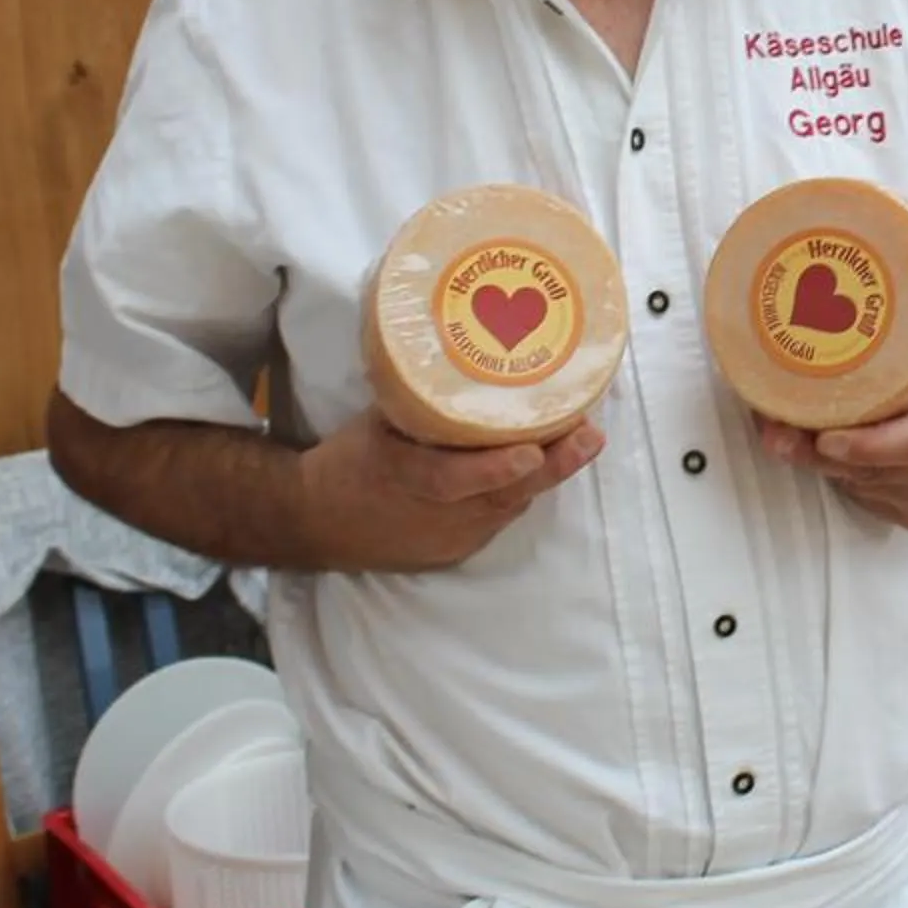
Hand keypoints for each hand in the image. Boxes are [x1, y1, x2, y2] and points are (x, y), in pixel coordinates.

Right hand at [297, 409, 605, 571]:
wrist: (317, 523)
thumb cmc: (348, 461)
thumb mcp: (374, 424)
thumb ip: (421, 403)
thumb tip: (467, 356)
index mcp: (401, 476)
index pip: (452, 478)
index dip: (495, 468)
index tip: (532, 451)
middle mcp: (432, 515)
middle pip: (501, 495)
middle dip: (552, 466)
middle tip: (590, 435)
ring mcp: (448, 538)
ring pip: (509, 506)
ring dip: (546, 475)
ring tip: (583, 439)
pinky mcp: (455, 550)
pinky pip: (499, 518)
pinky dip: (521, 490)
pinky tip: (546, 464)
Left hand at [754, 353, 907, 530]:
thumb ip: (905, 360)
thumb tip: (838, 325)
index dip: (862, 447)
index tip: (824, 439)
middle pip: (868, 469)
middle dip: (812, 449)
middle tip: (769, 424)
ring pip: (858, 485)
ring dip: (822, 461)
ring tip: (785, 430)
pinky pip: (866, 498)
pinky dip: (845, 475)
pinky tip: (828, 451)